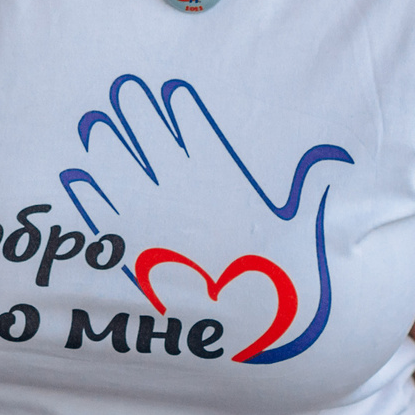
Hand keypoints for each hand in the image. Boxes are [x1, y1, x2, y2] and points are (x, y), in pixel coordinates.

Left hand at [63, 74, 352, 364]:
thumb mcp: (300, 223)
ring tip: (98, 128)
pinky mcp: (118, 235)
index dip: (177, 102)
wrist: (240, 323)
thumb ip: (310, 185)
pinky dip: (82, 187)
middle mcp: (174, 176)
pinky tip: (78, 177)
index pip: (188, 114)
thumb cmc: (274, 274)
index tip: (170, 91)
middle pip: (142, 121)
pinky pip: (90, 200)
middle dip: (134, 107)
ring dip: (104, 140)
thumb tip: (336, 157)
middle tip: (124, 94)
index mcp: (216, 166)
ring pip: (109, 152)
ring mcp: (141, 203)